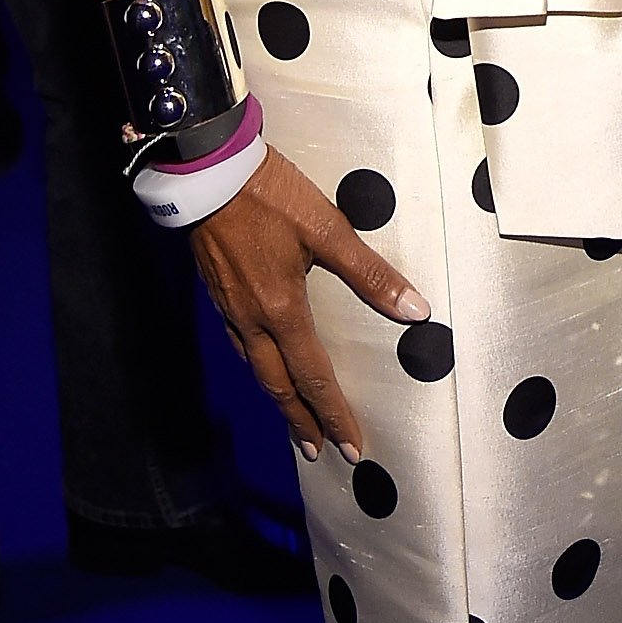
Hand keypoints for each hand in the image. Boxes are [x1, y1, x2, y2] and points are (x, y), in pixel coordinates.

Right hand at [190, 145, 427, 463]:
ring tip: (293, 417)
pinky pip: (239, 344)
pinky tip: (261, 361)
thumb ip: (370, 273)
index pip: (314, 376)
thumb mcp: (327, 228)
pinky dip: (256, 366)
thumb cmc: (269, 195)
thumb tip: (414, 309)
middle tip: (319, 452)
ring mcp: (230, 307)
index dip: (334, 414)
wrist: (207, 171)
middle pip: (278, 385)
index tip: (349, 446)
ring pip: (255, 368)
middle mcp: (252, 319)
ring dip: (278, 398)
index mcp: (282, 309)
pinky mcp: (217, 291)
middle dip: (302, 421)